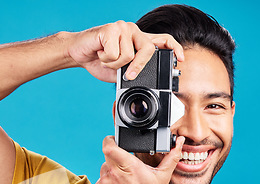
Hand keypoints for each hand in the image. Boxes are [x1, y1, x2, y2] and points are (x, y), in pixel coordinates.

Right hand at [64, 21, 183, 82]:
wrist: (78, 53)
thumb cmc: (100, 61)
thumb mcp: (121, 71)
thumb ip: (134, 72)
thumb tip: (144, 80)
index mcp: (139, 40)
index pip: (163, 40)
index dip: (174, 48)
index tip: (180, 59)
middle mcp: (133, 31)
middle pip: (147, 50)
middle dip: (137, 67)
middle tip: (126, 74)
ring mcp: (123, 27)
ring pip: (128, 55)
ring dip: (115, 64)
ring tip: (106, 59)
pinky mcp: (110, 29)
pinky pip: (115, 53)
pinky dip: (106, 60)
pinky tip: (100, 53)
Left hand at [93, 135, 184, 183]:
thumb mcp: (163, 177)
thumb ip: (171, 157)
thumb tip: (180, 142)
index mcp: (129, 166)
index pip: (109, 146)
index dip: (110, 140)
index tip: (114, 141)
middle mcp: (114, 173)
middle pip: (107, 156)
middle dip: (115, 158)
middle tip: (124, 167)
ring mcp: (104, 183)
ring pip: (104, 169)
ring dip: (111, 172)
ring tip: (123, 183)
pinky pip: (100, 182)